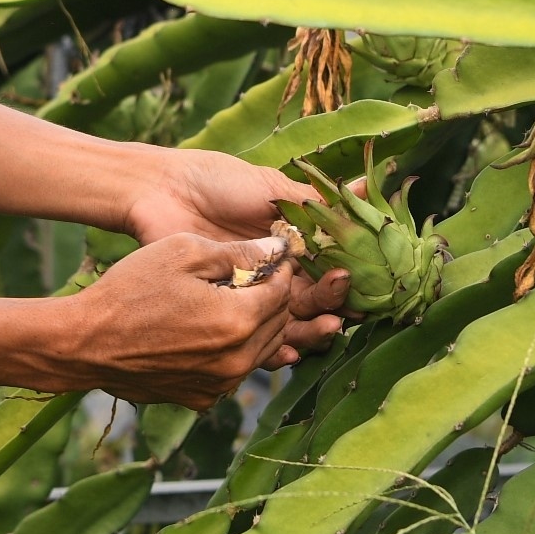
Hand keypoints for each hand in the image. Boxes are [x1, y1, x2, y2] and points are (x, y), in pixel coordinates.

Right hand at [44, 233, 346, 406]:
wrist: (85, 343)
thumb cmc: (130, 290)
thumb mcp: (183, 252)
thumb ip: (238, 252)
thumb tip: (278, 251)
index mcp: (237, 321)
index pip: (283, 291)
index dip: (280, 269)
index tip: (270, 255)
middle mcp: (237, 361)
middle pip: (278, 324)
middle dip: (273, 297)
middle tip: (256, 276)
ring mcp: (220, 385)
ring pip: (261, 350)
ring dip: (257, 325)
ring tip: (235, 301)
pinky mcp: (202, 398)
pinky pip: (235, 370)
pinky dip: (234, 350)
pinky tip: (211, 331)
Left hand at [122, 148, 349, 351]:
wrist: (165, 191)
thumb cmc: (219, 181)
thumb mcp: (273, 188)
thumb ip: (315, 202)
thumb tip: (361, 191)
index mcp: (293, 243)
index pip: (330, 268)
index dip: (349, 279)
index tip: (369, 285)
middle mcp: (278, 273)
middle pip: (315, 301)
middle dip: (334, 307)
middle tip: (347, 309)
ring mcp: (252, 293)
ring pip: (290, 323)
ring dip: (312, 332)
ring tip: (327, 330)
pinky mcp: (226, 310)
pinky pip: (253, 337)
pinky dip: (272, 349)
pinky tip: (288, 352)